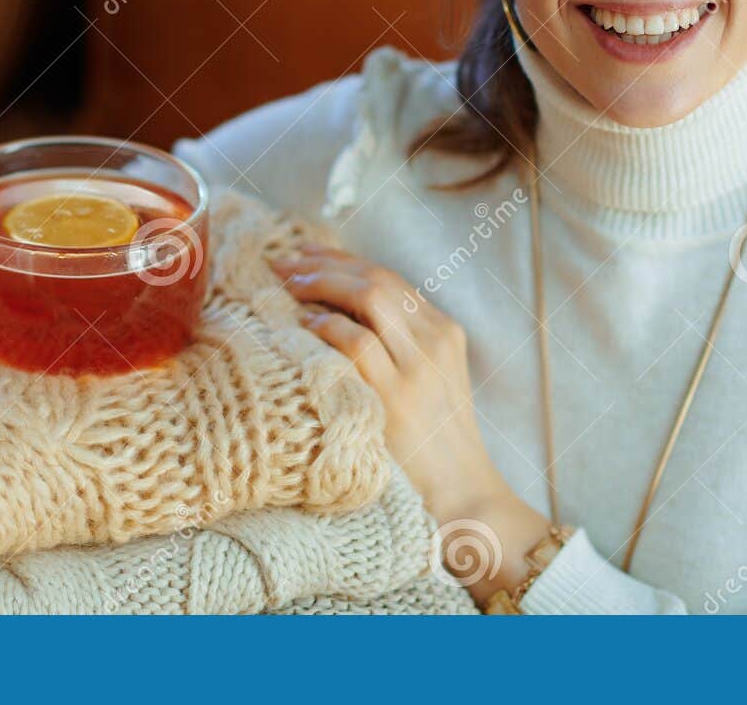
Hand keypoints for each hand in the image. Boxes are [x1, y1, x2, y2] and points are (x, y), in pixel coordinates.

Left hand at [269, 243, 552, 601]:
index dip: (342, 260)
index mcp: (444, 330)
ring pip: (368, 295)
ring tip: (288, 284)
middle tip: (284, 263)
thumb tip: (336, 309)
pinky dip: (327, 324)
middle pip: (375, 277)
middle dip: (324, 263)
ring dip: (321, 282)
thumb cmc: (433, 441)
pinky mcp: (397, 393)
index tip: (306, 255)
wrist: (462, 492)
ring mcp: (418, 364)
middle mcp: (435, 338)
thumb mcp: (429, 379)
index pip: (387, 277)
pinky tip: (305, 322)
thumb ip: (397, 344)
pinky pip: (356, 340)